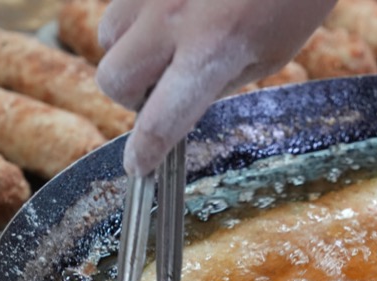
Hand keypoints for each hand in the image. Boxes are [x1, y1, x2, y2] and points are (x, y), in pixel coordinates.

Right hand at [96, 0, 334, 175]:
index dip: (146, 152)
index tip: (139, 167)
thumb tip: (180, 97)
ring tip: (169, 40)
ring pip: (107, 35)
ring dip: (130, 50)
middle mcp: (172, 17)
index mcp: (212, 50)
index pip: (160, 120)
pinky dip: (139, 14)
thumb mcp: (269, 54)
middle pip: (113, 79)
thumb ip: (218, 80)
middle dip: (131, 95)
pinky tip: (174, 8)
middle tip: (162, 91)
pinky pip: (123, 1)